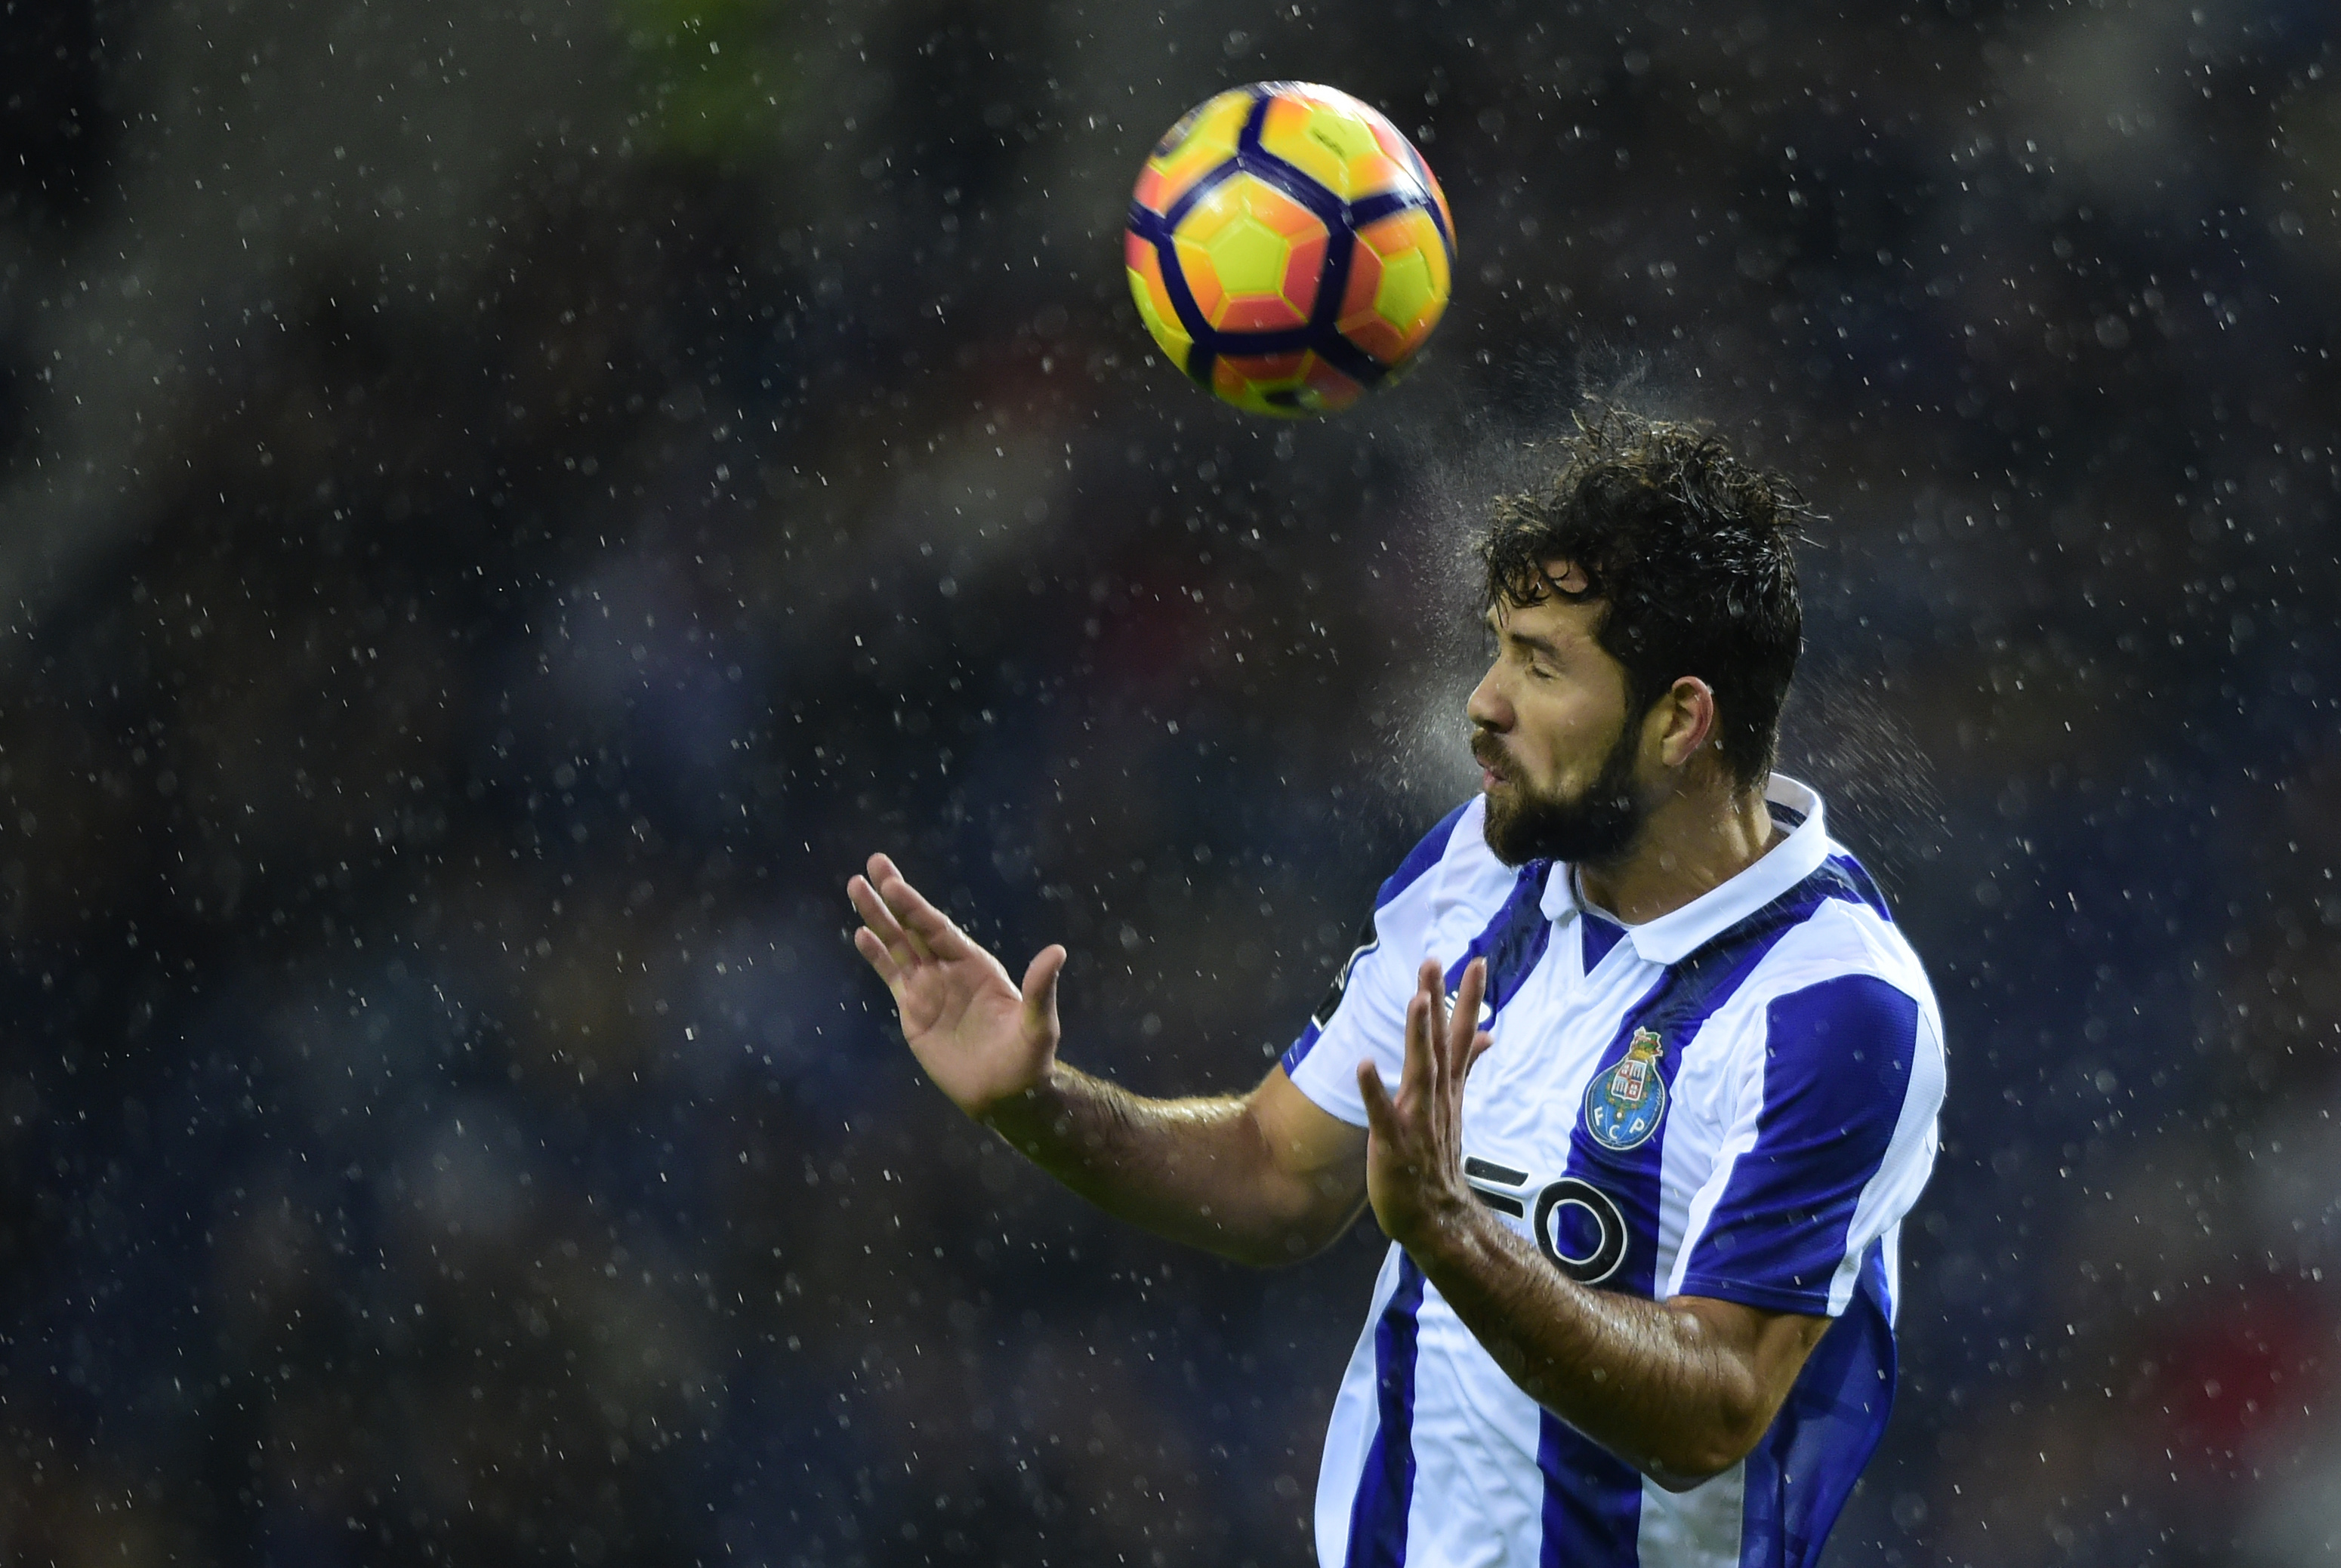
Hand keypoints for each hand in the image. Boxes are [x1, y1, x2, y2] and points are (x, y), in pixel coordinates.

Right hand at [848, 854, 1065, 1119]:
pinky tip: (862, 934)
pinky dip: (876, 955)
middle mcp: (950, 969)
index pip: (939, 929)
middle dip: (893, 897)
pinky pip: (892, 976)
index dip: (916, 907)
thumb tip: (1057, 952)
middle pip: (915, 927)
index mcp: (976, 965)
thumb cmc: (1027, 1060)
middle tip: (874, 863)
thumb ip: (1040, 989)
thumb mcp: (1037, 1024)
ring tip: (855, 886)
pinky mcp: (914, 1011)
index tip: (893, 884)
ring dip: (877, 918)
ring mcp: (930, 988)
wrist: (1005, 1095)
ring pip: (898, 946)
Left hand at [1357, 957, 1493, 1249]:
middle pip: (1440, 1043)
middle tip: (1435, 961)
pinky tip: (1365, 1064)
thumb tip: (1487, 1035)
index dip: (1468, 999)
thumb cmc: (1437, 1159)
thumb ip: (1466, 1067)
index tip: (1476, 961)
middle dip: (1438, 1002)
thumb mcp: (1454, 1107)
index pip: (1461, 1036)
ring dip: (1418, 1038)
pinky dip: (1375, 1091)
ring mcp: (1416, 1121)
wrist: (1437, 1218)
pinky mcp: (1392, 1145)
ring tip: (1418, 1003)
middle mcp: (1436, 1100)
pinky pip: (1382, 1115)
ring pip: (1420, 1073)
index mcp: (1448, 1089)